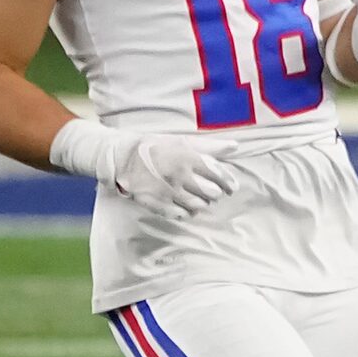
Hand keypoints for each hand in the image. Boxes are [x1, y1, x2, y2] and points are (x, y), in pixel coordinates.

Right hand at [51, 121, 239, 218]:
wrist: (121, 156)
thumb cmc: (156, 147)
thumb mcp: (182, 141)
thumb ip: (210, 146)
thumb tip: (236, 146)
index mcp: (188, 158)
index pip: (220, 176)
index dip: (229, 183)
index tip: (231, 187)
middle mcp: (179, 176)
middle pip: (212, 194)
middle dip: (215, 193)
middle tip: (212, 191)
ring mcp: (167, 191)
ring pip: (199, 206)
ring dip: (202, 203)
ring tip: (197, 197)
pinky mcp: (156, 203)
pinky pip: (182, 215)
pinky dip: (187, 212)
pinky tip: (184, 204)